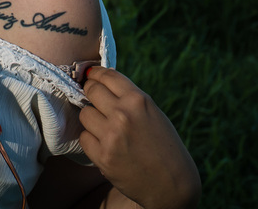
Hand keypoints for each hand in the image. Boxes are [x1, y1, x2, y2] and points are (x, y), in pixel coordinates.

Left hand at [79, 67, 200, 208]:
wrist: (172, 184)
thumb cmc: (164, 146)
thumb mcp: (152, 113)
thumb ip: (129, 99)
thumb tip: (101, 83)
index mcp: (138, 100)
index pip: (106, 75)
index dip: (95, 74)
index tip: (90, 76)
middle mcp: (123, 114)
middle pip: (91, 90)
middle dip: (90, 94)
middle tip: (95, 101)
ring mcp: (111, 135)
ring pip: (84, 114)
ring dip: (91, 119)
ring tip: (104, 128)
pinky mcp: (103, 156)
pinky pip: (84, 138)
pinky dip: (91, 140)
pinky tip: (104, 145)